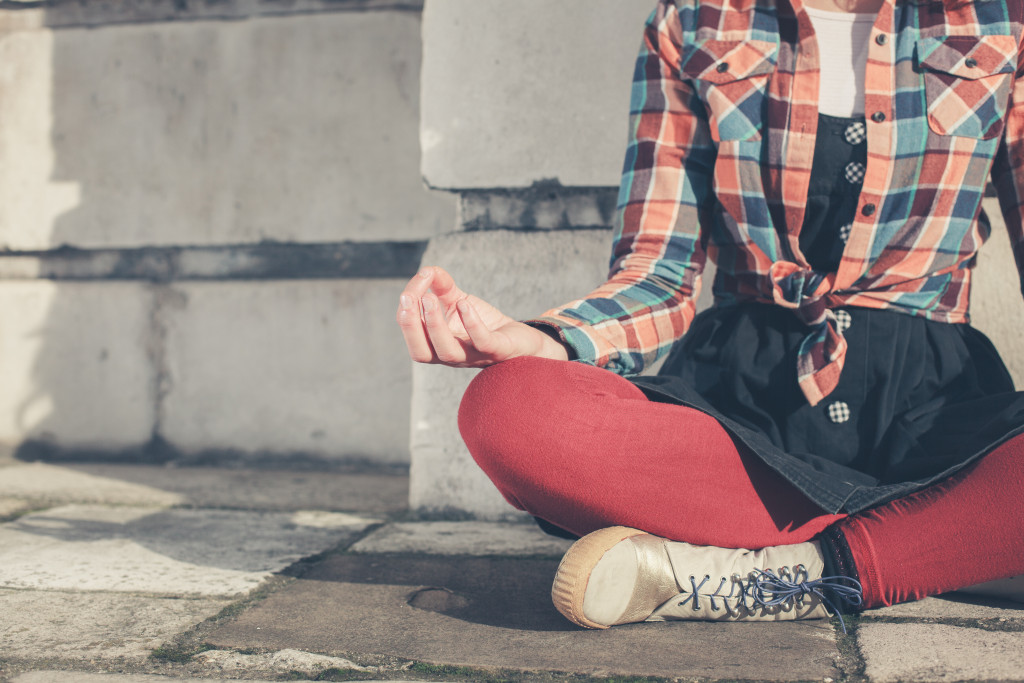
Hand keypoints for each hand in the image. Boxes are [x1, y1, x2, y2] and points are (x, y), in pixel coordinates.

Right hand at [396, 266, 569, 366]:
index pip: (413, 335)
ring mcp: (474, 355)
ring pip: (447, 350)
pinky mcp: (497, 350)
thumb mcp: (459, 301)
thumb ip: (441, 285)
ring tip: (429, 298)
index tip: (410, 290)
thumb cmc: (487, 323)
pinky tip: (464, 303)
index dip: (406, 313)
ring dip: (434, 324)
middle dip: (410, 326)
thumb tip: (426, 270)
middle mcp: (452, 355)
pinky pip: (482, 341)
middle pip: (421, 352)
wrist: (522, 340)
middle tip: (407, 298)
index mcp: (438, 345)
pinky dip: (471, 323)